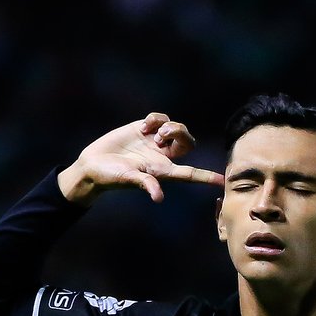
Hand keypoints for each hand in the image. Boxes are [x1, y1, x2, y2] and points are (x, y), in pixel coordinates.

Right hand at [58, 113, 223, 205]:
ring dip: (168, 125)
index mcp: (163, 171)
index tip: (222, 181)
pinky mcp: (144, 129)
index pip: (189, 174)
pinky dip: (155, 119)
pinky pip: (160, 118)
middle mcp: (162, 157)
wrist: (94, 165)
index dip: (205, 177)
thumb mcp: (127, 180)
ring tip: (151, 132)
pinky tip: (142, 127)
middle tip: (163, 135)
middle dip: (181, 134)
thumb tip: (158, 197)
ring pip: (176, 128)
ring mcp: (154, 142)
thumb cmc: (110, 177)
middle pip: (188, 142)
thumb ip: (145, 184)